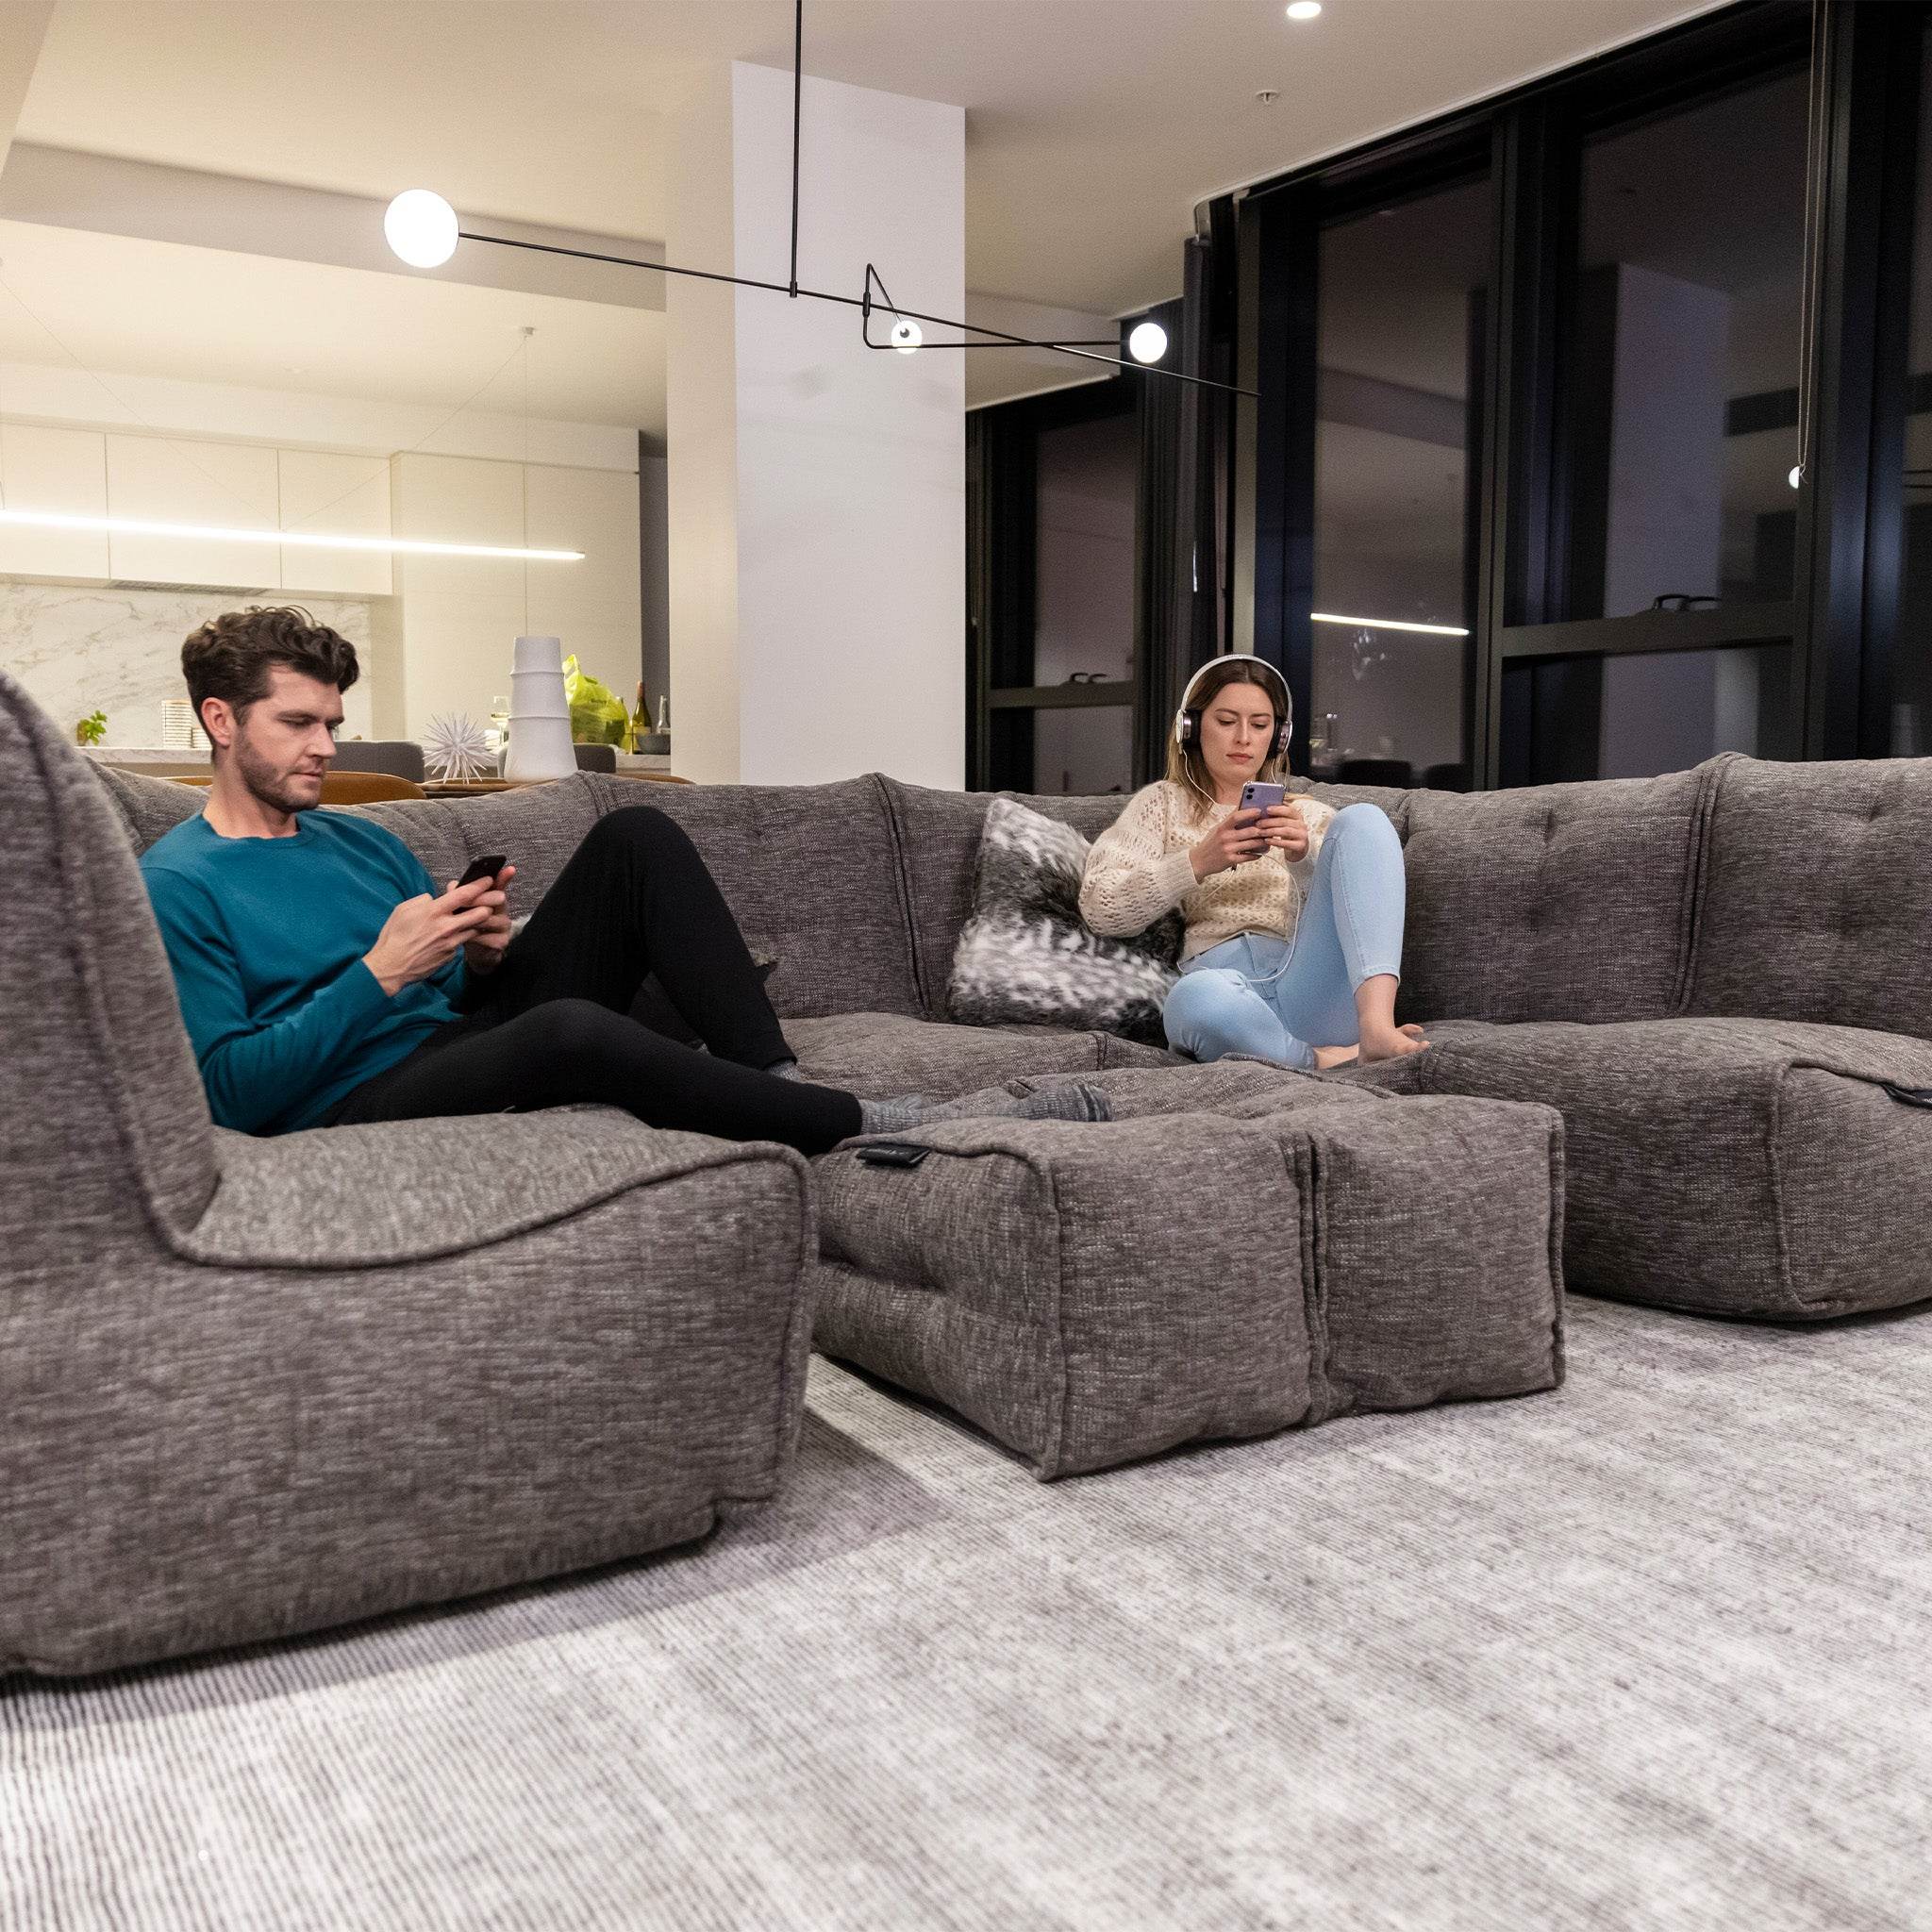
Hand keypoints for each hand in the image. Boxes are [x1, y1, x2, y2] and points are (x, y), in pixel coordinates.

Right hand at [362, 875, 501, 995]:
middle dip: (489, 905)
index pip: (463, 895)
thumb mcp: (403, 910)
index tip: (489, 880)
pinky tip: (455, 936)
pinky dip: (461, 937)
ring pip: (474, 929)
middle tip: (494, 900)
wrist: (392, 966)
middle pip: (479, 913)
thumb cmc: (394, 936)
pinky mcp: (451, 955)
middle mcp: (446, 927)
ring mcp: (450, 943)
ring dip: (477, 922)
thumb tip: (435, 899)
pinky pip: (461, 942)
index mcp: (433, 911)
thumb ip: (423, 901)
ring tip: (478, 916)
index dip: (479, 885)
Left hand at [454, 864, 516, 976]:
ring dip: (471, 921)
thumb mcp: (465, 908)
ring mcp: (504, 926)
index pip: (501, 884)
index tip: (508, 869)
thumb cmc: (470, 925)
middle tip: (463, 903)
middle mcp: (503, 911)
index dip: (504, 877)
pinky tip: (464, 938)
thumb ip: (460, 894)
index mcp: (495, 898)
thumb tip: (453, 885)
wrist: (478, 951)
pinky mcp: (501, 942)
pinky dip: (472, 937)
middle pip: (496, 900)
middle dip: (479, 899)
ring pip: (488, 919)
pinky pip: (485, 937)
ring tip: (458, 923)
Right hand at [1191, 808, 1268, 879]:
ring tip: (1268, 840)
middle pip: (1250, 831)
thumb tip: (1242, 808)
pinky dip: (1256, 854)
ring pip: (1252, 844)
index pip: (1237, 816)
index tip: (1259, 811)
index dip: (1250, 812)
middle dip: (1262, 829)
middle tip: (1270, 828)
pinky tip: (1259, 853)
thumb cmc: (1210, 843)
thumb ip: (1229, 821)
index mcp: (1222, 827)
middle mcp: (1225, 837)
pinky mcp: (1231, 860)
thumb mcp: (1217, 829)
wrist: (1199, 861)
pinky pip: (1249, 856)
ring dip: (1262, 842)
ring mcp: (1229, 849)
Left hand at [1258, 803, 1309, 863]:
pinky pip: (1286, 843)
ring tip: (1260, 832)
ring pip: (1285, 831)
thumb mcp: (1285, 824)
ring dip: (1271, 831)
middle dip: (1269, 822)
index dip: (1278, 809)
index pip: (1289, 810)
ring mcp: (1302, 836)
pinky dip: (1275, 841)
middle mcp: (1302, 825)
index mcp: (1298, 816)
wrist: (1298, 849)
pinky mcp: (1300, 846)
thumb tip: (1262, 811)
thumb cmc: (1288, 835)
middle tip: (1258, 824)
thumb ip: (1277, 817)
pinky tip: (1266, 840)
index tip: (1266, 809)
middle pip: (1285, 821)